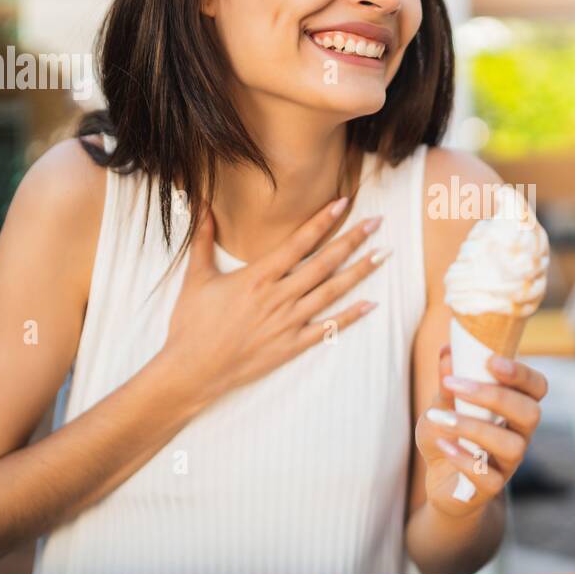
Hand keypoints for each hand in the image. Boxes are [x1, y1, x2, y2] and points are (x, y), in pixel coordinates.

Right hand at [157, 197, 390, 409]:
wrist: (191, 370)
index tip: (343, 202)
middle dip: (353, 240)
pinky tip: (372, 304)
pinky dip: (351, 316)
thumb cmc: (191, 324)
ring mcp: (288, 322)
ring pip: (332, 292)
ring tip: (383, 255)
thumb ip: (203, 239)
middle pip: (324, 263)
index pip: (298, 242)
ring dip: (360, 272)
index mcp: (257, 277)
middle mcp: (278, 296)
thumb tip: (201, 204)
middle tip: (377, 223)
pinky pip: (328, 328)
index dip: (322, 221)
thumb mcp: (196, 278)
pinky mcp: (291, 345)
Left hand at [414, 344, 548, 517]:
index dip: (521, 373)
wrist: (439, 477)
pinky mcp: (491, 487)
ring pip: (513, 446)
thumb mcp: (442, 405)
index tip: (491, 360)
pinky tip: (443, 445)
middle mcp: (520, 433)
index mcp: (514, 406)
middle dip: (495, 396)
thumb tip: (448, 352)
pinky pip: (489, 477)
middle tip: (456, 385)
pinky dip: (464, 458)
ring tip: (441, 419)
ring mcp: (509, 462)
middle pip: (531, 413)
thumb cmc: (448, 433)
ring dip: (474, 428)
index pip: (537, 387)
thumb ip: (447, 383)